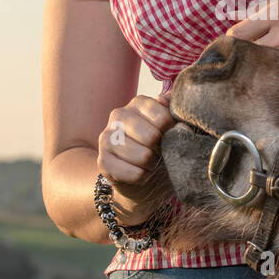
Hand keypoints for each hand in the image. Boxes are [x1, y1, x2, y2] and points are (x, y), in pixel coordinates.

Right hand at [97, 89, 174, 214]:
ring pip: (142, 156)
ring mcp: (107, 138)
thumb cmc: (162, 149)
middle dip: (161, 150)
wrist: (145, 180)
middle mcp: (119, 115)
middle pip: (151, 136)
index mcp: (138, 103)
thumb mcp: (174, 129)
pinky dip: (142, 177)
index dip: (171, 132)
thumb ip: (175, 113)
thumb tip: (168, 98)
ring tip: (150, 163)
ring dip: (152, 165)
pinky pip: (132, 173)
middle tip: (159, 153)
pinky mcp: (103, 161)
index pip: (162, 116)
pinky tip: (141, 174)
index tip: (169, 137)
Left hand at [223, 0, 278, 63]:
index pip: (236, 35)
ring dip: (257, 69)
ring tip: (258, 67)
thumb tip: (239, 22)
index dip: (228, 41)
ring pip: (264, 70)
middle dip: (239, 58)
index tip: (228, 45)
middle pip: (245, 56)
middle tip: (236, 60)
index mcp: (276, 15)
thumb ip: (263, 12)